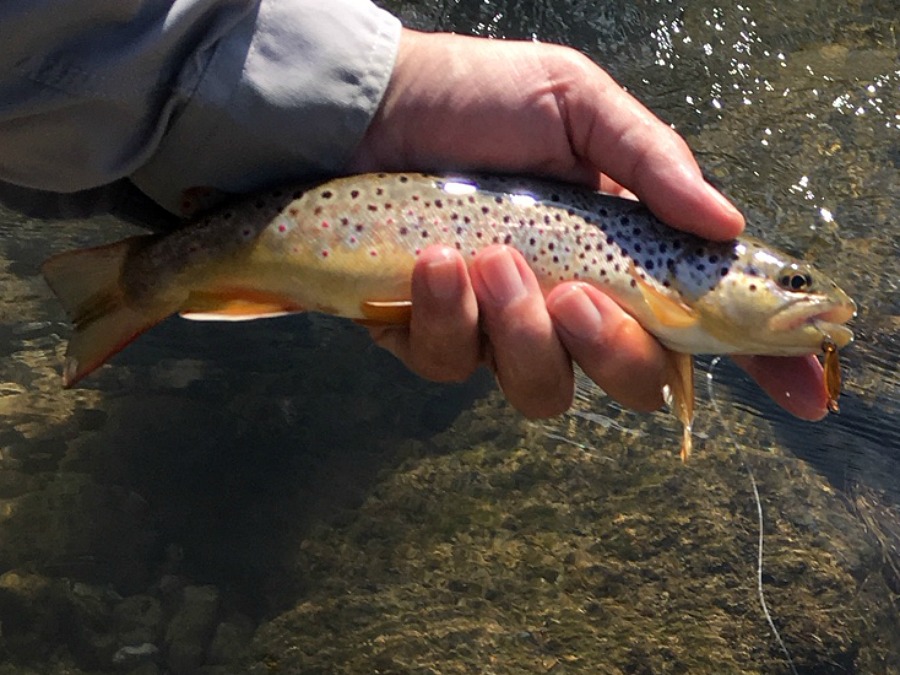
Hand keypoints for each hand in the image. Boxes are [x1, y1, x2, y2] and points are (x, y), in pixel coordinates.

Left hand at [352, 29, 827, 420]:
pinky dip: (447, 317)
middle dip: (610, 350)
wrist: (374, 108)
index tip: (806, 396)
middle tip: (573, 291)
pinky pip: (451, 366)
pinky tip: (436, 262)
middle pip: (628, 381)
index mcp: (620, 254)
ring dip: (521, 330)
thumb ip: (649, 161)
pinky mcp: (433, 339)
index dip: (759, 364)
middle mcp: (569, 303)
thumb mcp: (576, 104)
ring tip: (487, 255)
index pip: (701, 323)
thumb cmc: (480, 99)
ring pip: (541, 391)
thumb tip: (726, 226)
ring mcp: (501, 330)